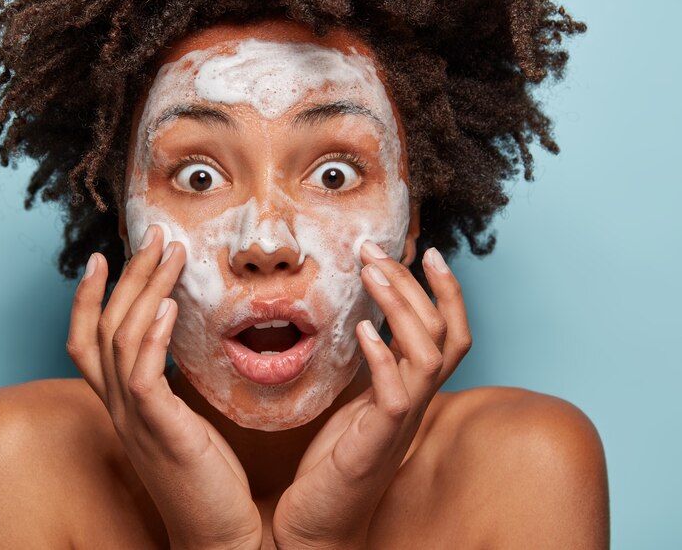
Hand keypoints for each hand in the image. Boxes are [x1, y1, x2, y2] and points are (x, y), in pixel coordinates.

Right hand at [66, 225, 261, 549]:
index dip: (86, 298)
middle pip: (103, 327)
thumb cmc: (206, 477)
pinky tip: (171, 307)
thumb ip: (168, 387)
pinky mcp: (159, 431)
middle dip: (126, 276)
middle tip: (153, 236)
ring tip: (170, 253)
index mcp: (121, 404)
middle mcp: (117, 408)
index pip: (87, 341)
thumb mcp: (180, 422)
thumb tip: (178, 345)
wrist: (219, 533)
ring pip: (120, 339)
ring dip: (144, 290)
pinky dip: (152, 337)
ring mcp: (134, 420)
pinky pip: (143, 376)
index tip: (102, 257)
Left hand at [272, 243, 471, 549]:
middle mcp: (416, 401)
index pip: (448, 332)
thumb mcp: (357, 401)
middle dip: (415, 284)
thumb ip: (371, 367)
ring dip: (402, 308)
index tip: (423, 250)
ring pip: (428, 355)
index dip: (446, 292)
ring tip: (371, 275)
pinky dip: (382, 358)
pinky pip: (394, 395)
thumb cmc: (335, 460)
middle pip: (443, 333)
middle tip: (376, 249)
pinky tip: (361, 332)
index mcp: (412, 389)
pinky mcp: (376, 441)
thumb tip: (364, 323)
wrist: (319, 519)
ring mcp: (400, 421)